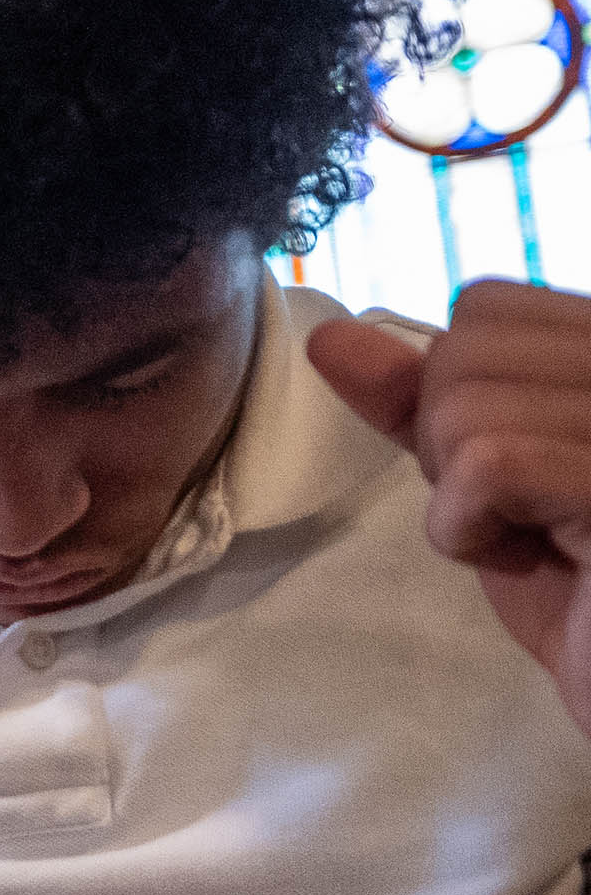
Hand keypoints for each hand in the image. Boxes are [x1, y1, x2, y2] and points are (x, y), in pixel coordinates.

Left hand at [314, 283, 590, 736]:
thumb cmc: (580, 588)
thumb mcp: (486, 477)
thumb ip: (419, 400)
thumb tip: (329, 337)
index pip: (485, 305)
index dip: (460, 393)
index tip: (515, 470)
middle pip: (467, 347)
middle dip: (454, 443)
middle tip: (525, 512)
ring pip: (468, 402)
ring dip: (465, 497)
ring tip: (540, 541)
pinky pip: (491, 461)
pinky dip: (471, 529)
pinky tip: (535, 561)